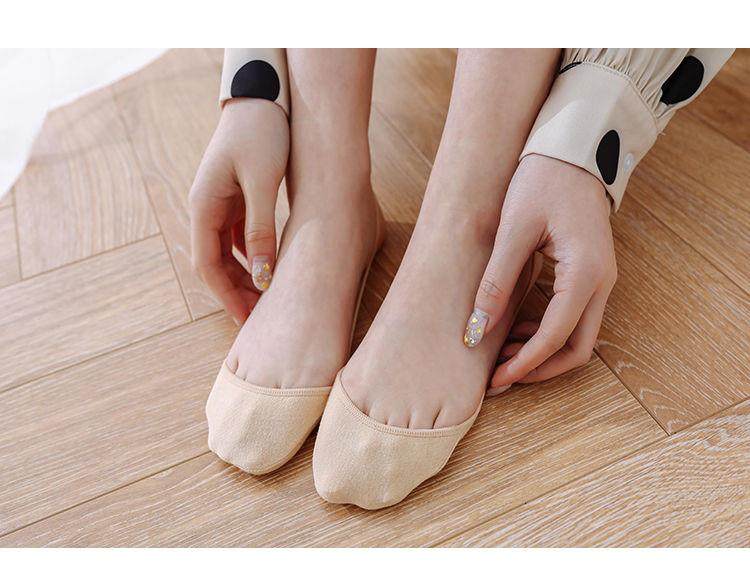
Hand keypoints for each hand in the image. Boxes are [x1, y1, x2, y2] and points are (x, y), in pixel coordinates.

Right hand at [189, 98, 288, 323]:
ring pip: (226, 253)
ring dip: (243, 277)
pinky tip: (270, 269)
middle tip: (260, 319)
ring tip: (267, 300)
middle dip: (235, 292)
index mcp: (204, 206)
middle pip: (214, 264)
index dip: (226, 297)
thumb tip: (262, 276)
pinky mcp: (234, 199)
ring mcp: (218, 204)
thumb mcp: (263, 183)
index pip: (208, 266)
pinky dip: (251, 257)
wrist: (263, 96)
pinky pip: (238, 238)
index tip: (246, 322)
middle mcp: (205, 209)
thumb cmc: (262, 134)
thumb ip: (261, 230)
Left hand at [473, 154, 616, 385]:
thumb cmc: (543, 180)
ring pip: (578, 337)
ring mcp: (601, 279)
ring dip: (542, 353)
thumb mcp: (514, 229)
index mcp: (585, 274)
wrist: (574, 149)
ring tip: (500, 355)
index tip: (495, 379)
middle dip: (538, 369)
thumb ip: (496, 281)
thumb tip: (477, 329)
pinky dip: (547, 333)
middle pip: (577, 349)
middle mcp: (601, 282)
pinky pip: (574, 318)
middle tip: (499, 376)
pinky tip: (516, 329)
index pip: (556, 338)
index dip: (524, 364)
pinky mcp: (590, 274)